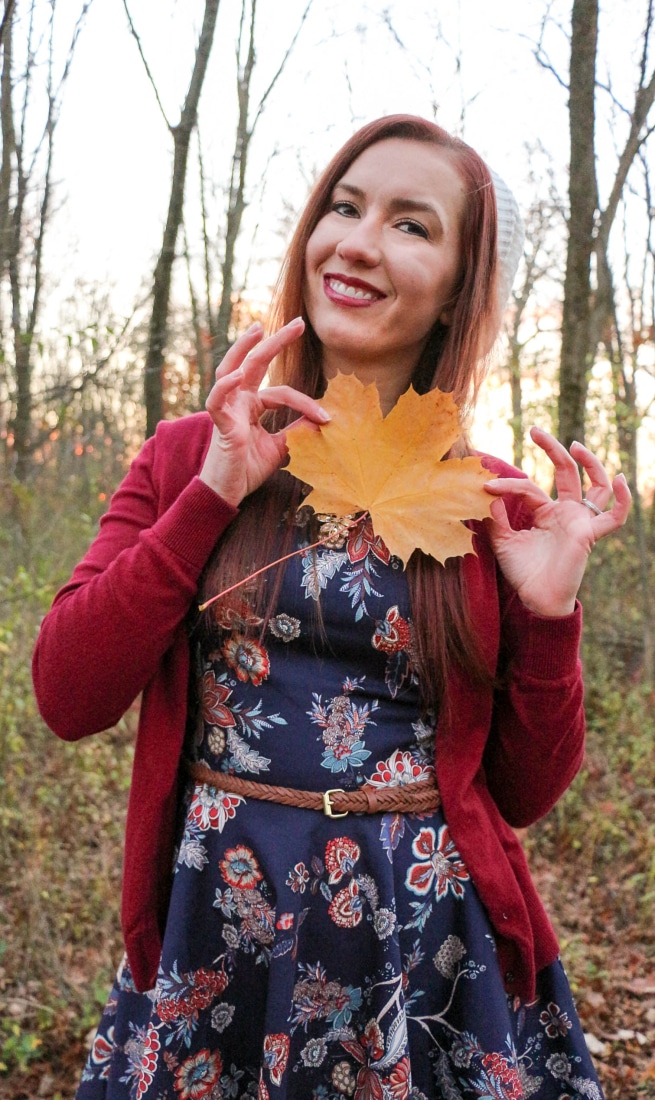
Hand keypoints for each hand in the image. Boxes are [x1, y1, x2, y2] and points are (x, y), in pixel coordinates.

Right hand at [199, 318, 329, 506]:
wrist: (227, 493)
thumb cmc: (247, 470)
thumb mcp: (280, 448)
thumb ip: (297, 432)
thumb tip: (323, 420)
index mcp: (252, 405)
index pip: (282, 392)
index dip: (306, 402)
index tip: (328, 416)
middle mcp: (238, 401)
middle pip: (255, 363)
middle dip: (276, 342)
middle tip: (298, 323)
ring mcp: (227, 409)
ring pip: (231, 370)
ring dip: (244, 348)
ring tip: (258, 329)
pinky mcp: (219, 423)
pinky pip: (217, 400)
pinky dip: (225, 386)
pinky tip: (237, 374)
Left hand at [483, 426, 631, 616]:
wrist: (535, 600)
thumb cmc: (522, 573)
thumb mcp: (502, 540)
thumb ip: (495, 517)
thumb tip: (486, 490)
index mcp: (546, 513)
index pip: (529, 487)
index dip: (508, 484)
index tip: (485, 484)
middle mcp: (566, 513)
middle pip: (566, 472)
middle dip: (552, 449)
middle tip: (535, 429)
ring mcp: (580, 521)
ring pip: (595, 485)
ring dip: (589, 463)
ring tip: (573, 445)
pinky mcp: (590, 534)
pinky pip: (615, 515)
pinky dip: (622, 498)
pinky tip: (619, 478)